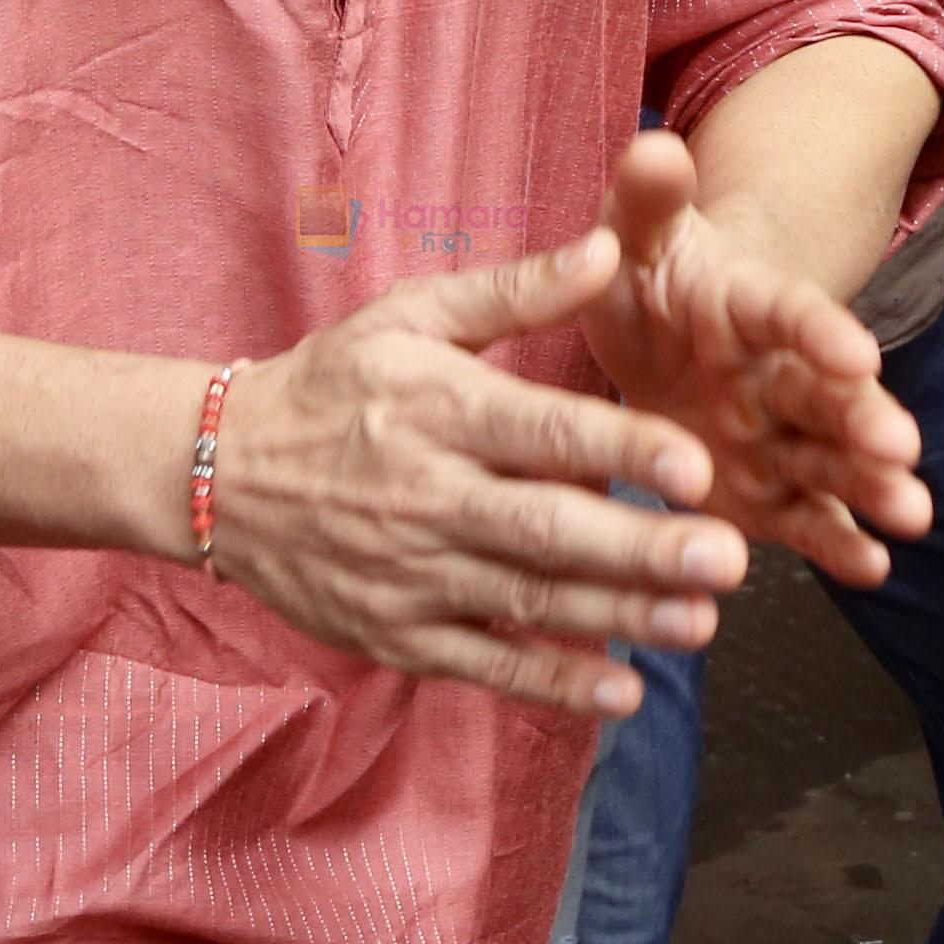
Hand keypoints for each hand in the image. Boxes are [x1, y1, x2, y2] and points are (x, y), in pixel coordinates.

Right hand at [209, 201, 765, 717]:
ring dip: (618, 618)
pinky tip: (621, 692)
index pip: (541, 434)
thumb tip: (611, 251)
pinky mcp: (397, 634)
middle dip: (641, 549)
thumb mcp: (412, 317)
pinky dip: (550, 683)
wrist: (216, 474)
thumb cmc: (334, 384)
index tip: (697, 466)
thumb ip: (517, 292)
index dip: (621, 451)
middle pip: (546, 530)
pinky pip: (484, 665)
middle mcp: (425, 495)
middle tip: (727, 558)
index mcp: (438, 409)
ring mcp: (410, 574)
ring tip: (701, 625)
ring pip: (527, 601)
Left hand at [578, 128, 927, 589]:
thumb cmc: (646, 286)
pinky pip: (809, 519)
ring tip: (909, 515)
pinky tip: (873, 568)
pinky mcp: (772, 495)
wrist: (655, 349)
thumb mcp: (634, 241)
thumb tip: (654, 146)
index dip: (821, 330)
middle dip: (865, 419)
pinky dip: (840, 544)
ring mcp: (782, 438)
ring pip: (832, 462)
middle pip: (829, 394)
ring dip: (870, 486)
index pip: (790, 314)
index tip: (857, 350)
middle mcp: (781, 373)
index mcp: (750, 307)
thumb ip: (645, 200)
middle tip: (901, 448)